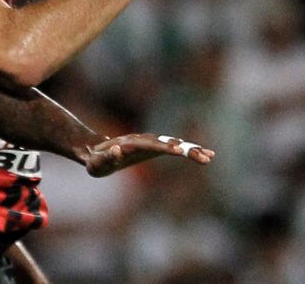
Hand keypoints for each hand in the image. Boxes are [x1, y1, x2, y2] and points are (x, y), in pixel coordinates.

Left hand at [82, 133, 214, 176]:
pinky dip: (188, 149)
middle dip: (186, 149)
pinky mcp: (153, 147)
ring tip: (210, 156)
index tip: (181, 151)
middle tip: (206, 157)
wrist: (94, 150)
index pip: (152, 145)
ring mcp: (148, 143)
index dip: (166, 147)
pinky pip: (173, 147)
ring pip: (173, 143)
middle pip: (167, 143)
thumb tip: (117, 149)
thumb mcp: (96, 162)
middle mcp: (143, 141)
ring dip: (191, 149)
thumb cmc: (94, 160)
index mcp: (131, 145)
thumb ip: (106, 157)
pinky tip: (204, 154)